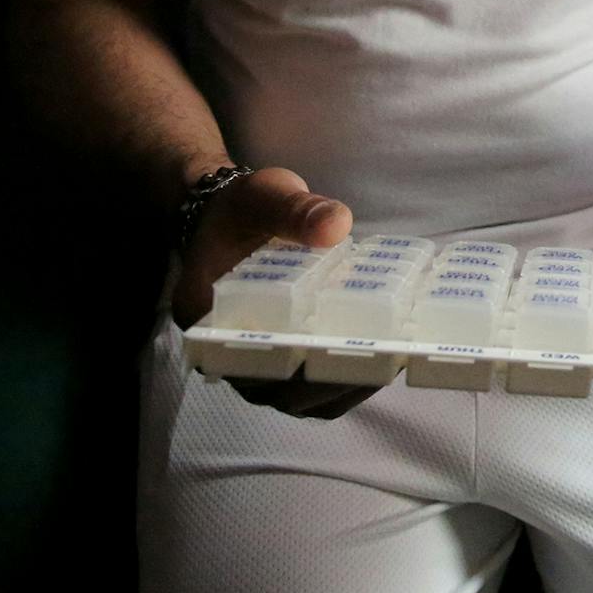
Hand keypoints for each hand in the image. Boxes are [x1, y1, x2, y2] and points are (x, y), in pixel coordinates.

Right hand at [173, 165, 372, 419]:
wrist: (234, 217)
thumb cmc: (244, 208)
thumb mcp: (265, 195)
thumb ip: (296, 209)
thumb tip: (337, 225)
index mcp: (203, 311)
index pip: (239, 357)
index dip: (284, 367)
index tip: (333, 354)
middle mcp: (219, 348)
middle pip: (273, 389)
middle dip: (328, 382)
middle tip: (382, 360)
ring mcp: (249, 360)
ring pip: (294, 397)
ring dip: (340, 388)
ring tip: (390, 364)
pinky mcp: (276, 359)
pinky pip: (308, 387)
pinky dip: (341, 382)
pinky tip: (381, 362)